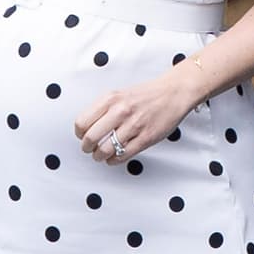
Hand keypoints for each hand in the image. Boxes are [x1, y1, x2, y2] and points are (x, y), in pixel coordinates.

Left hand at [75, 60, 208, 164]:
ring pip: (105, 150)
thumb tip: (86, 127)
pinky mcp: (145, 138)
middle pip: (91, 138)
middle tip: (89, 149)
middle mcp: (120, 111)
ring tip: (101, 155)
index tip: (82, 136)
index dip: (80, 133)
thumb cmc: (147, 95)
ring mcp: (133, 125)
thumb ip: (103, 109)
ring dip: (99, 156)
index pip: (82, 122)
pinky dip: (114, 160)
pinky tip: (113, 158)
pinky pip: (122, 155)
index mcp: (110, 99)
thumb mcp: (119, 94)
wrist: (173, 93)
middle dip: (87, 148)